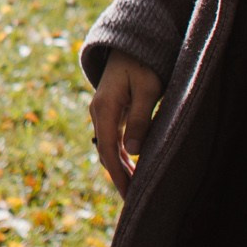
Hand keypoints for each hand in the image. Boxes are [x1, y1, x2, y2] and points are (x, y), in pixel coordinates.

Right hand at [88, 50, 164, 196]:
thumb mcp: (147, 90)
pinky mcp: (110, 112)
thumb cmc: (144, 65)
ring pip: (108, 148)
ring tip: (134, 190)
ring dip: (119, 169)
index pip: (109, 150)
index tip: (129, 194)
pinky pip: (112, 140)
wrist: (131, 45)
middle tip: (134, 201)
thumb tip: (133, 152)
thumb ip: (141, 119)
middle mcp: (99, 112)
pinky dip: (120, 157)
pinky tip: (132, 169)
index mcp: (105, 108)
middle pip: (106, 153)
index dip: (118, 175)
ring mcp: (102, 112)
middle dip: (118, 177)